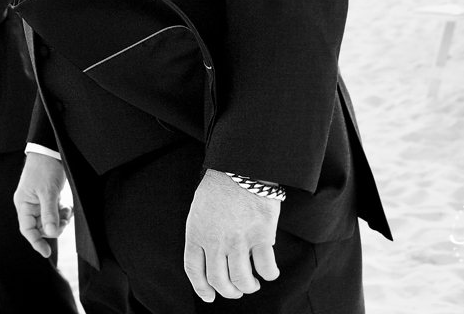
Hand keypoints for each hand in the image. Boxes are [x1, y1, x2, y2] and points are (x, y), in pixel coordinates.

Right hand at [13, 152, 71, 258]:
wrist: (50, 150)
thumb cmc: (44, 168)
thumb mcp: (48, 191)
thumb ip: (49, 213)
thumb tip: (51, 232)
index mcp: (23, 204)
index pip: (27, 229)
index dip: (36, 242)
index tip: (46, 252)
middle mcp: (29, 205)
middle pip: (41, 227)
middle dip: (54, 227)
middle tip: (65, 220)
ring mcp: (38, 202)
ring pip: (49, 221)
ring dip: (60, 220)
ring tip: (67, 211)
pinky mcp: (47, 199)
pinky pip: (54, 213)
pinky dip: (62, 213)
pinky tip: (66, 207)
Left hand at [184, 169, 280, 301]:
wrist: (241, 166)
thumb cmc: (220, 186)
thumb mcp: (199, 210)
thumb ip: (202, 234)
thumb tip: (210, 259)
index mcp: (196, 232)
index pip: (194, 270)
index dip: (201, 288)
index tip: (209, 296)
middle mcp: (215, 241)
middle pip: (219, 281)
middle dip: (228, 292)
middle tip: (236, 290)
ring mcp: (238, 240)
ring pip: (242, 280)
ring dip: (248, 286)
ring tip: (252, 283)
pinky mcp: (261, 236)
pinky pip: (266, 268)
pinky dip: (268, 274)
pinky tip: (268, 271)